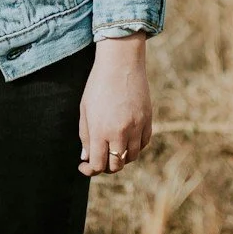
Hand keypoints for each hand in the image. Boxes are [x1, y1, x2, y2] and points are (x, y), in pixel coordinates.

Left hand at [79, 35, 152, 176]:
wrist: (121, 63)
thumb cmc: (98, 84)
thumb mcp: (85, 110)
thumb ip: (85, 136)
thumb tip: (87, 157)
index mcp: (101, 130)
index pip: (98, 164)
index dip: (89, 170)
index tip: (84, 166)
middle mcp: (120, 132)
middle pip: (116, 165)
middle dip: (105, 166)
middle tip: (98, 159)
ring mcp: (137, 127)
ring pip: (130, 157)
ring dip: (120, 157)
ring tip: (111, 148)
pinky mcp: (148, 121)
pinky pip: (143, 144)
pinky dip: (134, 147)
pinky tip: (125, 140)